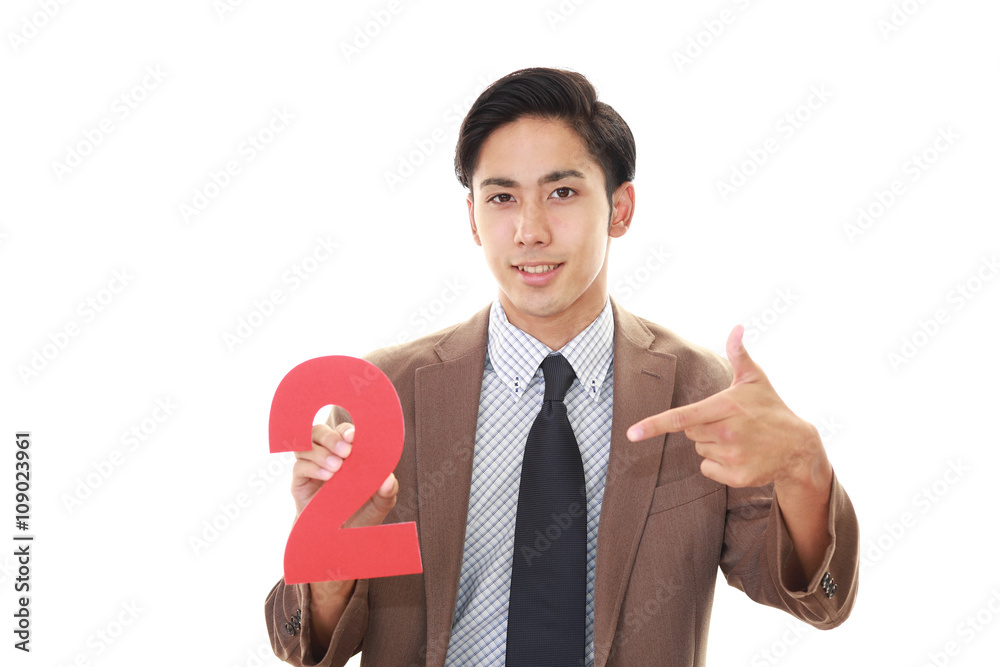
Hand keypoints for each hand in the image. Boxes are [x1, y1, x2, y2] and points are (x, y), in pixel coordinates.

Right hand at [291, 422, 397, 523]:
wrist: (341, 537)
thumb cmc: (361, 513)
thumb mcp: (381, 504)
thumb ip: (388, 491)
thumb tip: (388, 479)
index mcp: (347, 453)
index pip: (343, 432)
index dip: (347, 431)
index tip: (354, 437)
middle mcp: (327, 455)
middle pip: (319, 431)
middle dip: (331, 437)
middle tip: (346, 452)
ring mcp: (311, 467)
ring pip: (305, 445)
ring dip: (321, 452)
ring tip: (337, 468)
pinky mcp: (300, 482)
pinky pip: (299, 467)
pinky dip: (312, 468)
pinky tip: (327, 477)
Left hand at [626, 325, 828, 489]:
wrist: (798, 447)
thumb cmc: (770, 408)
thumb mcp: (755, 379)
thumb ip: (739, 353)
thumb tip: (736, 327)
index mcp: (726, 407)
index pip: (682, 418)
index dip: (654, 425)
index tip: (631, 434)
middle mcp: (727, 433)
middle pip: (690, 432)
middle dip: (702, 426)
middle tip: (728, 422)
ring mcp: (732, 457)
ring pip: (699, 450)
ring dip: (711, 445)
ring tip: (738, 439)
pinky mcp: (737, 477)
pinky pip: (708, 469)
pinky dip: (718, 465)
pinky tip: (740, 456)